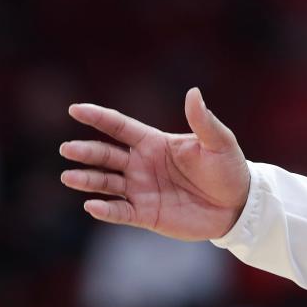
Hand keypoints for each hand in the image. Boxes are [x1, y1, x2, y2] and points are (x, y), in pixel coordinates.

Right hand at [60, 87, 249, 240]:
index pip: (120, 127)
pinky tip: (92, 205)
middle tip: (67, 148)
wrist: (238, 205)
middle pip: (107, 155)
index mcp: (156, 142)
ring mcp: (142, 190)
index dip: (98, 118)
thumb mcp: (219, 142)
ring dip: (88, 180)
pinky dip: (105, 210)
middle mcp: (143, 165)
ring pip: (106, 183)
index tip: (75, 109)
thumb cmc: (228, 168)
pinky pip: (120, 211)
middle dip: (87, 151)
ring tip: (69, 176)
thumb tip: (193, 92)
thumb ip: (203, 120)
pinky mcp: (145, 214)